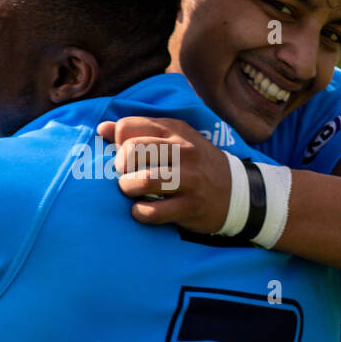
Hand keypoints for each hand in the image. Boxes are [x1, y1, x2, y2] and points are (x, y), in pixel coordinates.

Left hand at [96, 117, 232, 233]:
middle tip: (126, 176)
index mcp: (174, 130)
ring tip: (132, 192)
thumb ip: (138, 132)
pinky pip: (154, 212)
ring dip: (128, 189)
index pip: (127, 127)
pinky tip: (141, 211)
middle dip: (120, 167)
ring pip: (143, 180)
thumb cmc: (195, 164)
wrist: (238, 191)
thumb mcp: (173, 139)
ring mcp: (189, 179)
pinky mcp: (192, 206)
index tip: (126, 158)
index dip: (117, 144)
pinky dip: (140, 214)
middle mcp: (183, 151)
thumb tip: (102, 129)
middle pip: (132, 151)